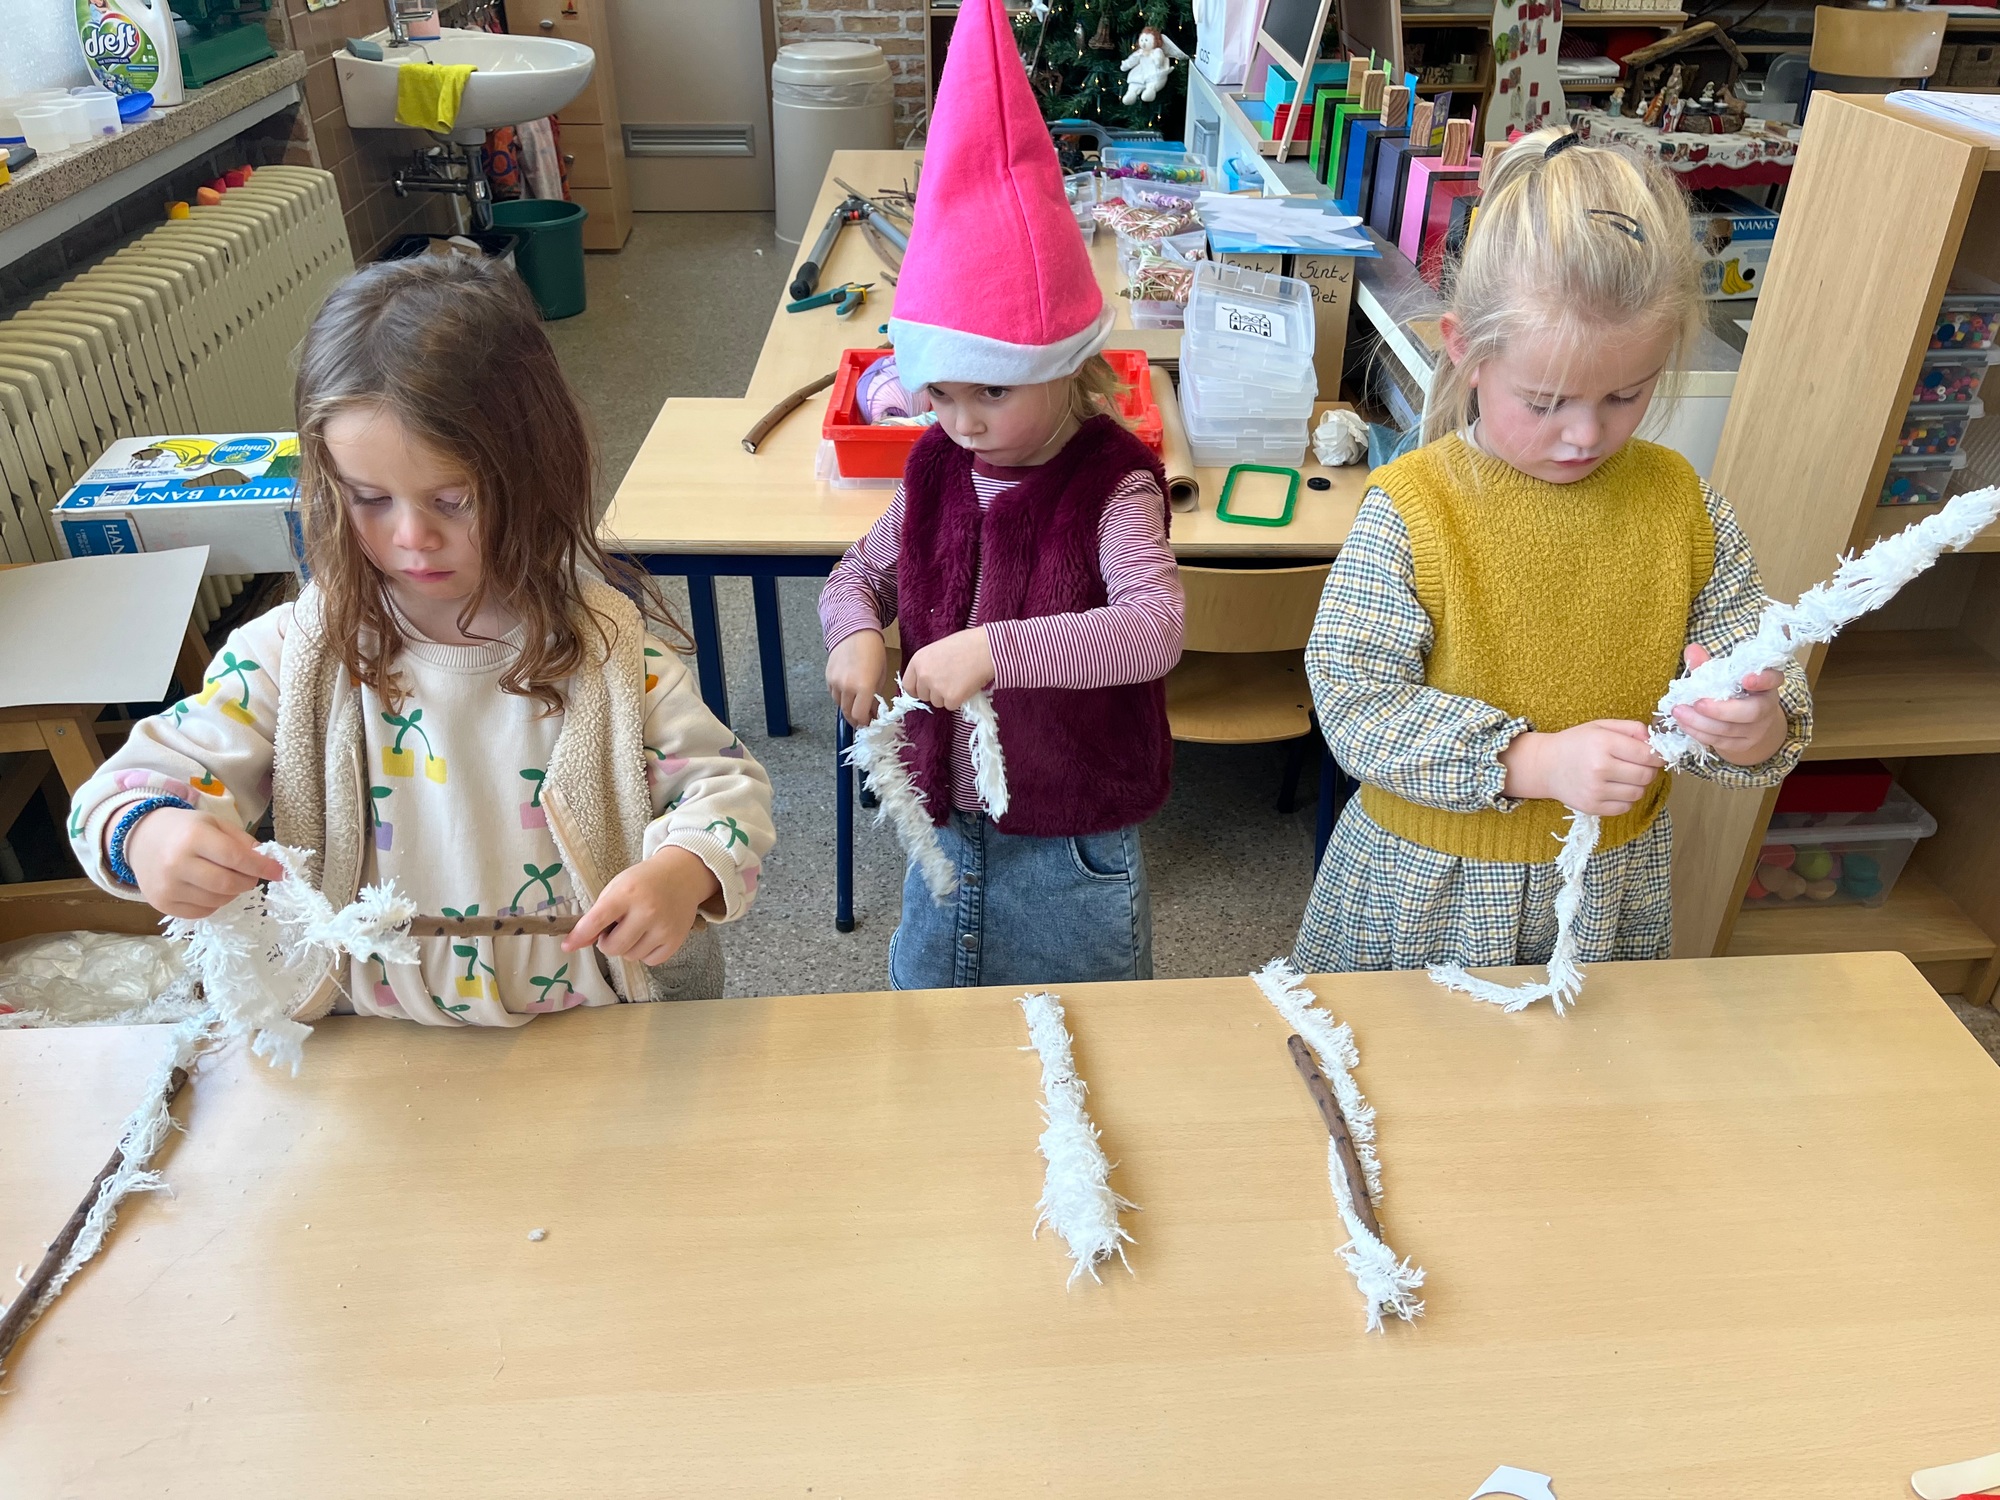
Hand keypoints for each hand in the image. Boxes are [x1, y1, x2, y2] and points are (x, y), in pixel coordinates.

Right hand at [121, 807, 285, 918]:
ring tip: (225, 877)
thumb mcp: (214, 824)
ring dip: (232, 893)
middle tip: (250, 875)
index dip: (262, 867)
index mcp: (192, 838)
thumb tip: (268, 863)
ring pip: (218, 901)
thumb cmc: (184, 829)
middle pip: (228, 885)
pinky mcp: (162, 904)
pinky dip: (215, 903)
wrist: (141, 839)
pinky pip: (202, 912)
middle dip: (248, 881)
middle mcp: (177, 864)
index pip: (236, 858)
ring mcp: (167, 887)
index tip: (280, 872)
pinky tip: (208, 888)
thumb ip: (242, 842)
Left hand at [564, 845, 719, 967]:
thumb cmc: (645, 881)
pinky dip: (645, 953)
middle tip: (615, 929)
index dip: (580, 935)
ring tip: (637, 928)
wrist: (683, 875)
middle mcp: (647, 911)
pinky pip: (649, 961)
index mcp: (628, 892)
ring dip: (628, 947)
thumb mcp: (617, 888)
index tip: (568, 945)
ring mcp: (663, 927)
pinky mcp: (675, 940)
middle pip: (613, 947)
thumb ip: (597, 915)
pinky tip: (649, 935)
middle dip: (607, 942)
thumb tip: (576, 943)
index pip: (597, 920)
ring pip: (630, 956)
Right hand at [827, 630, 888, 727]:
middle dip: (856, 719)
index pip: (860, 716)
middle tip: (864, 718)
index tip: (870, 723)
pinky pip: (834, 694)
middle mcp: (846, 687)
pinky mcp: (828, 677)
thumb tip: (872, 712)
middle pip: (848, 713)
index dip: (865, 722)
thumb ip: (875, 696)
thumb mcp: (881, 675)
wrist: (855, 631)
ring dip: (848, 708)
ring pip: (839, 705)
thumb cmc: (873, 651)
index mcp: (863, 687)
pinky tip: (849, 692)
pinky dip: (841, 697)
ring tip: (857, 703)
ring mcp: (835, 682)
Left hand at [900, 627, 994, 710]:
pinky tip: (966, 685)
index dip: (918, 689)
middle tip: (950, 681)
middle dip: (935, 693)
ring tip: (960, 681)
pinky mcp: (951, 698)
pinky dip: (959, 699)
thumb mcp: (938, 649)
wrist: (986, 649)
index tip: (926, 690)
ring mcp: (936, 688)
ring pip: (937, 702)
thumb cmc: (966, 644)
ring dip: (947, 696)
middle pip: (923, 696)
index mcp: (918, 661)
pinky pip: (951, 706)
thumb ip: (928, 665)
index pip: (908, 685)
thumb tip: (927, 681)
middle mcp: (924, 675)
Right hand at [1501, 720, 1663, 816]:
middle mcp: (1599, 768)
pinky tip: (1615, 789)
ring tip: (1625, 777)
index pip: (1647, 755)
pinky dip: (1625, 799)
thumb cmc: (1575, 743)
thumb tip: (1655, 740)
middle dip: (1649, 770)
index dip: (1658, 755)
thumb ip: (1630, 728)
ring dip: (1637, 785)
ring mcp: (1595, 790)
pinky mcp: (1592, 807)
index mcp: (1603, 743)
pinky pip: (1625, 807)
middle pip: (1646, 776)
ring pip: (1638, 793)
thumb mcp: (1600, 726)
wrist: (1545, 766)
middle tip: (1640, 766)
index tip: (1656, 755)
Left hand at [1670, 643, 1787, 765]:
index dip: (1762, 679)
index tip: (1746, 678)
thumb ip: (1709, 664)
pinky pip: (1719, 741)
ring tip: (1679, 711)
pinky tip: (1683, 723)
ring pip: (1730, 729)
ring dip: (1700, 722)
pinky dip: (1698, 732)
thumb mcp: (1726, 676)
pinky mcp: (1742, 745)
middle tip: (1697, 702)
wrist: (1749, 725)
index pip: (1772, 679)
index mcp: (1766, 684)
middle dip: (1721, 709)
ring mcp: (1756, 729)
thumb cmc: (1735, 692)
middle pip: (1751, 712)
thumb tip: (1691, 650)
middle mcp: (1766, 707)